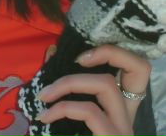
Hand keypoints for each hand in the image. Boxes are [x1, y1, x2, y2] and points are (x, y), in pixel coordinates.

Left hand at [36, 44, 150, 135]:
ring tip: (44, 96)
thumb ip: (64, 87)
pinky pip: (90, 112)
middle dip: (94, 59)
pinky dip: (64, 108)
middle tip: (59, 71)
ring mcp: (122, 130)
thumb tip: (51, 52)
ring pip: (106, 85)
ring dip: (69, 83)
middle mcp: (127, 118)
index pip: (137, 70)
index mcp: (118, 110)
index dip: (114, 53)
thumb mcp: (69, 117)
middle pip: (130, 69)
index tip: (79, 56)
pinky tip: (46, 117)